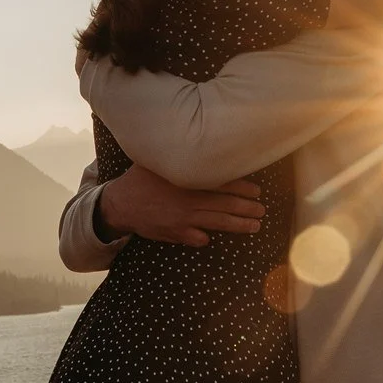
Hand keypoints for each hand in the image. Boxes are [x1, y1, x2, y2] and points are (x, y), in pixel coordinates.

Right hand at [98, 165, 264, 246]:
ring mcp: (183, 219)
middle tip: (262, 210)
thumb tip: (201, 144)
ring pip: (218, 223)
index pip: (222, 183)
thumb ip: (180, 157)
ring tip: (255, 226)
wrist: (120, 203)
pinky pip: (196, 237)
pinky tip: (213, 238)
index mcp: (189, 181)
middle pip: (225, 205)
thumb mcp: (159, 161)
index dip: (242, 188)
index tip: (257, 191)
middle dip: (247, 208)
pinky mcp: (175, 232)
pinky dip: (204, 238)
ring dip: (238, 225)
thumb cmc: (140, 178)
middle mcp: (189, 200)